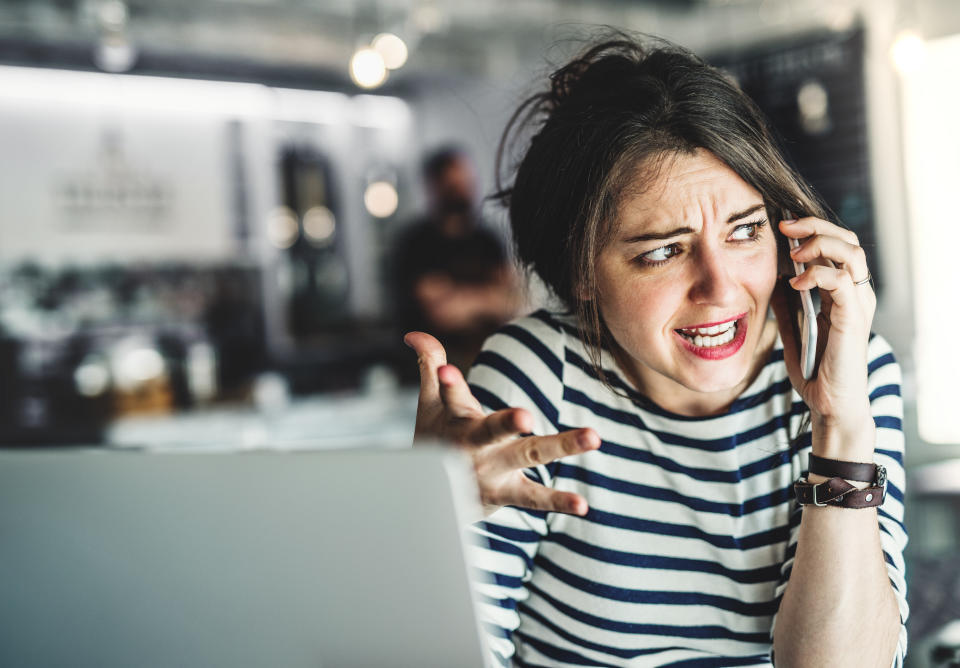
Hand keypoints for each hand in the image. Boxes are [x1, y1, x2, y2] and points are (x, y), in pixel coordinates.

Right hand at [404, 331, 599, 516]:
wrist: (429, 500)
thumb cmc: (434, 441)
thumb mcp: (428, 403)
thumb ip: (429, 363)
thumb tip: (413, 334)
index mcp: (455, 420)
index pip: (450, 396)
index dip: (448, 383)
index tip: (446, 370)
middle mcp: (475, 447)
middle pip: (492, 431)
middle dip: (507, 423)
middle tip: (526, 416)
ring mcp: (493, 471)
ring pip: (528, 456)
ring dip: (561, 446)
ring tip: (593, 436)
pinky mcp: (507, 493)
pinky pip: (534, 498)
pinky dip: (558, 501)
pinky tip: (582, 505)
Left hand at [770, 216, 876, 457]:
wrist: (827, 403)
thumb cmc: (813, 369)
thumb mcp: (792, 328)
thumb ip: (784, 304)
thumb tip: (769, 280)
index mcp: (843, 292)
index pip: (836, 244)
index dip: (811, 229)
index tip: (780, 226)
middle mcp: (856, 293)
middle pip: (847, 239)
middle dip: (814, 226)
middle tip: (784, 226)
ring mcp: (858, 304)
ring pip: (851, 252)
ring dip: (819, 244)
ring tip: (792, 253)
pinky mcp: (853, 318)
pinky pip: (841, 281)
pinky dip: (817, 274)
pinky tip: (795, 283)